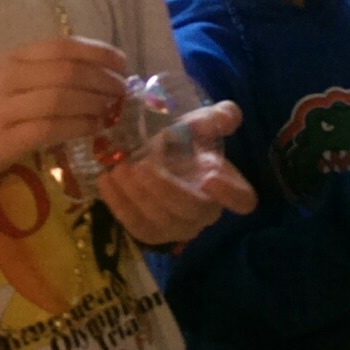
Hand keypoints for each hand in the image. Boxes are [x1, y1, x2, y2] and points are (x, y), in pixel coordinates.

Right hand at [0, 36, 127, 187]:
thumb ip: (39, 73)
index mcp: (8, 59)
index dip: (97, 52)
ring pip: (62, 99)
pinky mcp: (5, 140)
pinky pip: (51, 129)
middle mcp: (6, 78)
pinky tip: (93, 129)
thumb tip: (92, 72)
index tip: (121, 62)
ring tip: (110, 110)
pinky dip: (78, 127)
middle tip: (122, 90)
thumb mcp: (2, 81)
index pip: (61, 46)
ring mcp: (3, 109)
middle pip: (67, 71)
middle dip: (102, 79)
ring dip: (94, 103)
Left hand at [95, 101, 256, 245]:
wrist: (155, 157)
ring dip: (138, 196)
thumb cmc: (183, 141)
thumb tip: (225, 119)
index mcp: (226, 186)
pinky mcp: (152, 233)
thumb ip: (217, 117)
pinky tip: (106, 181)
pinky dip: (119, 205)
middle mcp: (205, 212)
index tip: (210, 176)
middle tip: (141, 166)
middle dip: (165, 189)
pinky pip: (136, 227)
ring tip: (120, 170)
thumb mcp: (200, 123)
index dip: (231, 194)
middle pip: (192, 210)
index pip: (243, 200)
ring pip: (162, 222)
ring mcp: (178, 227)